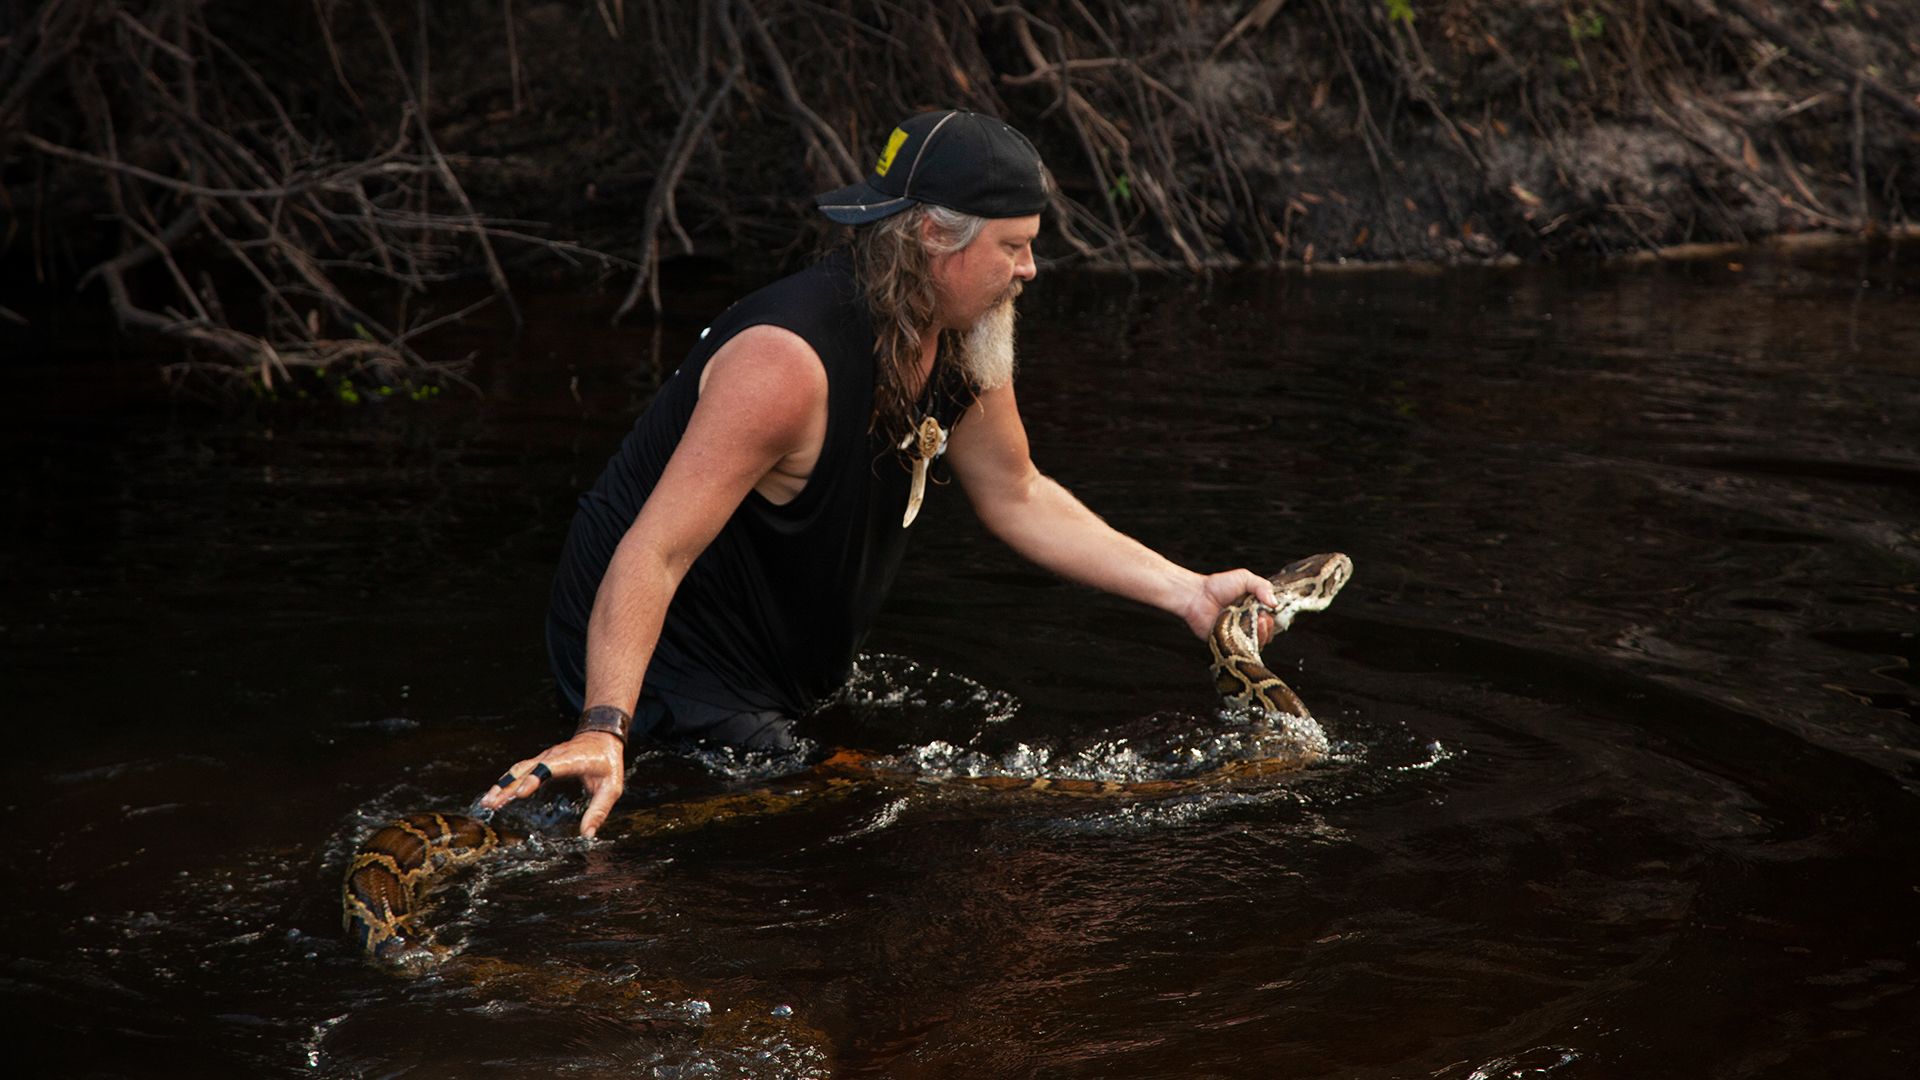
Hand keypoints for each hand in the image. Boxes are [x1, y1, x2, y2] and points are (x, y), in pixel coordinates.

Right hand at [477, 731, 625, 837]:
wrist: (602, 737)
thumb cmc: (608, 763)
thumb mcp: (612, 788)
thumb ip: (599, 810)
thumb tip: (587, 835)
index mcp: (574, 759)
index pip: (551, 767)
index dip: (535, 778)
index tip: (520, 792)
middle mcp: (556, 755)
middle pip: (529, 769)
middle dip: (509, 787)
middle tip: (493, 804)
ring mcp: (546, 756)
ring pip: (520, 769)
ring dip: (503, 784)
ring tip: (487, 802)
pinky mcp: (540, 760)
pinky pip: (520, 770)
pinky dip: (506, 781)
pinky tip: (495, 795)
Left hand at [1180, 568, 1278, 640]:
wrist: (1197, 596)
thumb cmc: (1219, 586)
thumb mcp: (1245, 578)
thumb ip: (1262, 586)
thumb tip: (1275, 603)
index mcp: (1255, 610)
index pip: (1273, 620)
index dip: (1274, 618)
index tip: (1271, 611)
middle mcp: (1249, 624)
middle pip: (1268, 633)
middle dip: (1268, 627)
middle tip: (1261, 618)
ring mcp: (1240, 636)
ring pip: (1258, 644)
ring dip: (1260, 635)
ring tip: (1255, 624)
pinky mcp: (1229, 645)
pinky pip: (1242, 651)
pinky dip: (1246, 645)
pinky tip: (1244, 635)